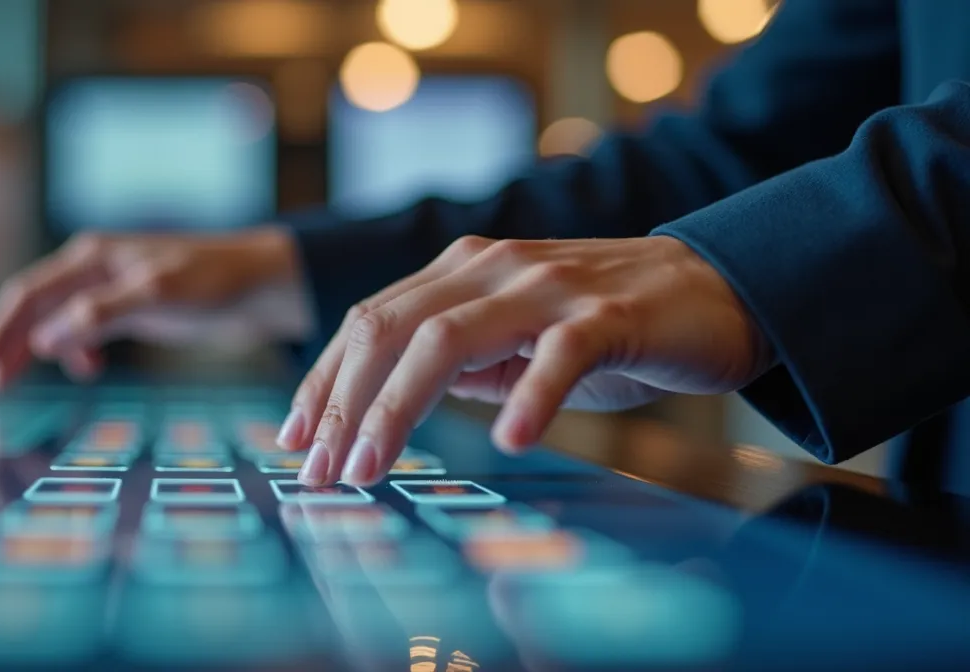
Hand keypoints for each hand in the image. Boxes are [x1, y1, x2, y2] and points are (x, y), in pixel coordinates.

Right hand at [0, 227, 308, 392]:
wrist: (261, 283)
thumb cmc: (212, 281)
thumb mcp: (155, 295)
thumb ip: (100, 315)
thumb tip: (44, 339)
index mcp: (92, 257)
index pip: (28, 293)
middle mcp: (94, 266)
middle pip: (34, 305)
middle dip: (8, 342)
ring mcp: (112, 285)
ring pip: (56, 317)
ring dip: (36, 348)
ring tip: (18, 382)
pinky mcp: (132, 304)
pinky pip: (86, 326)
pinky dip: (75, 348)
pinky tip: (86, 369)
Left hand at [277, 235, 774, 486]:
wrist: (717, 290)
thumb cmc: (610, 327)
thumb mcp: (516, 342)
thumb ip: (458, 362)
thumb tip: (389, 405)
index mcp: (464, 271)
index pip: (371, 321)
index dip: (324, 381)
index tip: (293, 440)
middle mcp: (494, 267)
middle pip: (391, 329)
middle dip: (343, 404)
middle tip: (319, 472)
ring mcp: (549, 286)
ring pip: (449, 337)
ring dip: (399, 407)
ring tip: (371, 467)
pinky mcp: (610, 314)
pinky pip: (559, 354)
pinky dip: (530, 396)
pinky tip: (510, 440)